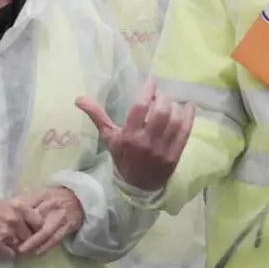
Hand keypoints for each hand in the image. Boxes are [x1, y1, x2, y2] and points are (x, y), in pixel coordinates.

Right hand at [0, 198, 43, 259]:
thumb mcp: (13, 202)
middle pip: (31, 236)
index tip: (34, 230)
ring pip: (21, 246)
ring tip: (10, 240)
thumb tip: (46, 218)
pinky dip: (8, 253)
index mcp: (19, 207)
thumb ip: (28, 209)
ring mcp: (5, 231)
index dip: (37, 228)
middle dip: (27, 238)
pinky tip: (3, 246)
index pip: (39, 223)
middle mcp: (14, 218)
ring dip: (18, 246)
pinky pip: (10, 254)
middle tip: (20, 236)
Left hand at [16, 187, 84, 256]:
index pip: (26, 207)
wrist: (80, 200)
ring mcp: (60, 216)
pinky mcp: (68, 226)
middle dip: (22, 234)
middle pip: (34, 221)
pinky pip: (55, 239)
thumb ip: (27, 200)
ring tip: (21, 251)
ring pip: (44, 233)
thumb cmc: (56, 198)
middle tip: (11, 243)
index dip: (16, 219)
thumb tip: (9, 208)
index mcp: (42, 195)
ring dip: (32, 243)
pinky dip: (45, 247)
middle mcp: (51, 205)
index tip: (6, 228)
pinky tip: (36, 252)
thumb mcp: (41, 194)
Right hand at [76, 80, 194, 191]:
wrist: (138, 184)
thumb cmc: (123, 156)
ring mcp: (162, 149)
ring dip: (175, 106)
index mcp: (129, 136)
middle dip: (163, 98)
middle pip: (161, 112)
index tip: (151, 83)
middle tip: (161, 95)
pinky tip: (188, 106)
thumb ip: (97, 116)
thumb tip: (79, 98)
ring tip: (171, 102)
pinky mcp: (175, 155)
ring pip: (175, 120)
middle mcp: (146, 142)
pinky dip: (189, 115)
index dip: (148, 91)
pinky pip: (185, 131)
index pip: (140, 108)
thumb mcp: (109, 137)